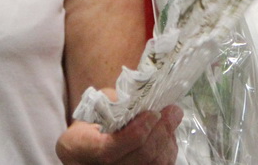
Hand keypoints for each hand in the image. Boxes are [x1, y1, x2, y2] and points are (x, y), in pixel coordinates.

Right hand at [55, 105, 181, 164]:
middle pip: (140, 156)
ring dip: (168, 139)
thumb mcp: (94, 107)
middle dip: (161, 130)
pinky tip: (167, 136)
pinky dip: (168, 150)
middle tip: (174, 111)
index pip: (112, 148)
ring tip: (172, 119)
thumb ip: (115, 103)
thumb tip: (144, 98)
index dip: (137, 130)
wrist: (84, 152)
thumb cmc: (90, 124)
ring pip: (153, 164)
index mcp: (83, 148)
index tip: (153, 113)